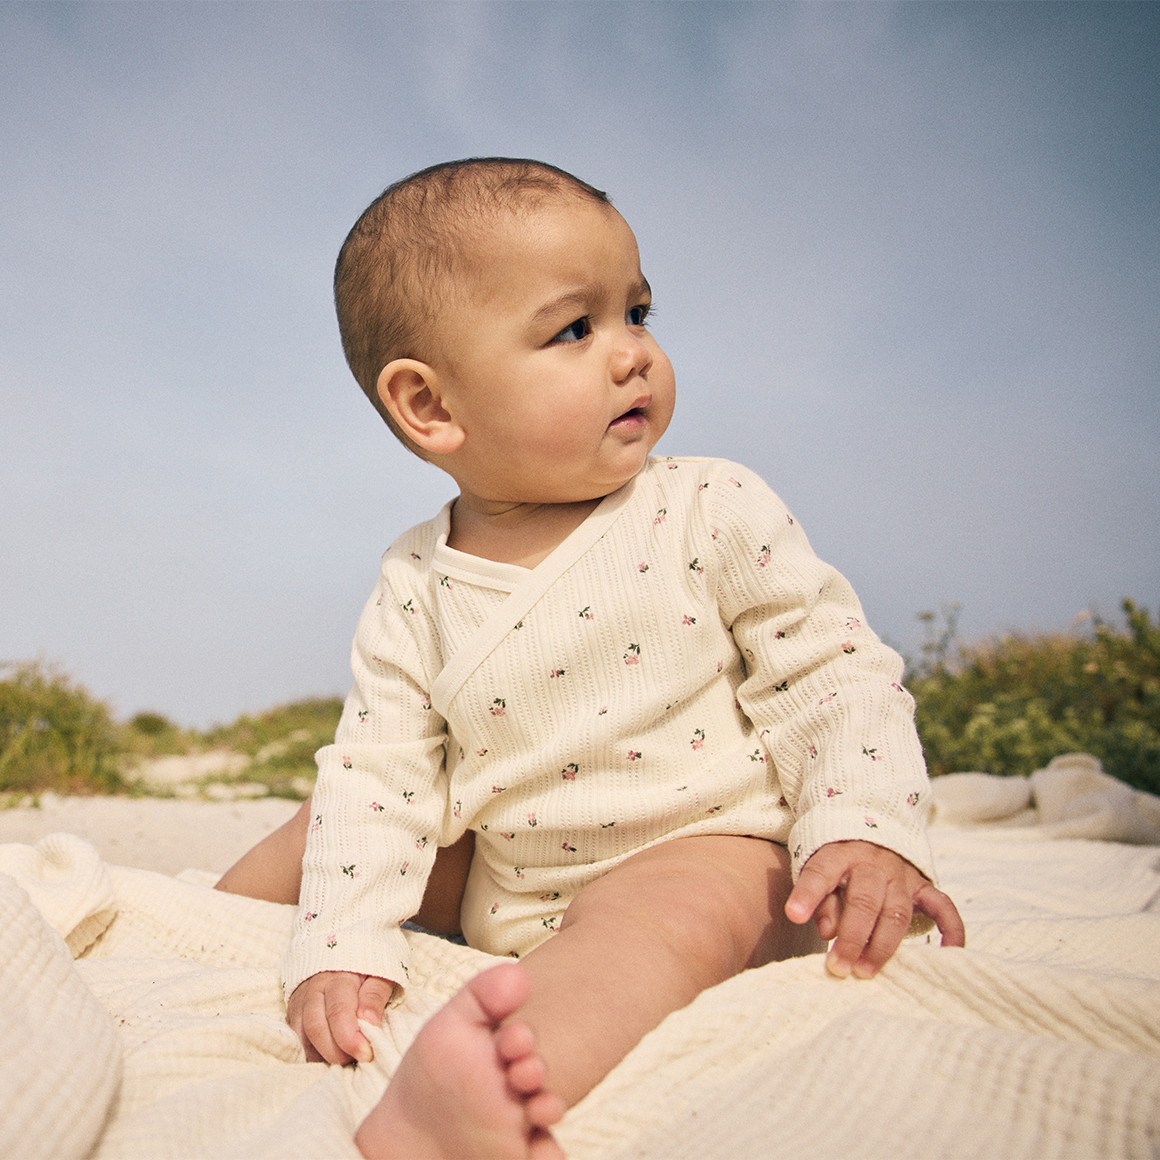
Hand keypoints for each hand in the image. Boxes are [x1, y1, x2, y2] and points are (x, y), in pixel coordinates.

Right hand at [286, 970, 395, 1064]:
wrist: (342, 942)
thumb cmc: (366, 963)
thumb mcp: (381, 972)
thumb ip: (375, 995)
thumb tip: (369, 1024)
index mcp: (338, 977)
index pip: (338, 1011)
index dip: (350, 1038)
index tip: (366, 1054)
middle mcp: (314, 989)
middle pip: (315, 1027)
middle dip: (335, 1051)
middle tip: (355, 1060)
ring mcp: (300, 1000)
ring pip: (301, 1035)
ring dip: (321, 1054)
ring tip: (343, 1060)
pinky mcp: (293, 1010)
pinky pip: (296, 1037)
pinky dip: (310, 1051)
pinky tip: (327, 1056)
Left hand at [785, 840, 964, 978]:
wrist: (872, 831)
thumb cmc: (838, 864)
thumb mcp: (817, 868)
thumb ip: (820, 899)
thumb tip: (827, 932)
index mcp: (840, 854)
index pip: (822, 872)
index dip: (808, 894)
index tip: (794, 916)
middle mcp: (873, 864)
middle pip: (865, 902)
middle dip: (851, 938)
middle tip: (838, 968)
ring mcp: (902, 876)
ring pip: (897, 913)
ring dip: (882, 946)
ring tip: (865, 971)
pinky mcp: (923, 887)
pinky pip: (943, 907)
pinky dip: (951, 930)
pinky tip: (948, 953)